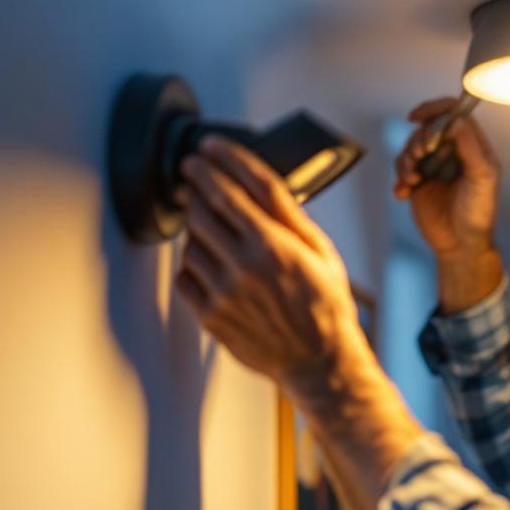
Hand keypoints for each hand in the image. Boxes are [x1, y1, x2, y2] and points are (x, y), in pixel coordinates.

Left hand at [173, 136, 375, 405]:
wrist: (318, 361)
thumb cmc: (325, 306)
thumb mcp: (321, 252)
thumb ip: (290, 217)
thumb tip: (261, 183)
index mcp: (277, 246)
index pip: (239, 188)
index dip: (220, 161)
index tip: (208, 148)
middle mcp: (246, 266)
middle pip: (206, 207)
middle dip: (196, 182)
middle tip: (192, 173)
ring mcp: (225, 292)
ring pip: (191, 240)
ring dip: (194, 223)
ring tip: (207, 221)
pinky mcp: (211, 314)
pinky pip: (185, 275)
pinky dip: (191, 261)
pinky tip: (208, 260)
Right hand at [393, 97, 499, 257]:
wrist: (461, 244)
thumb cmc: (478, 212)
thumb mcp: (482, 178)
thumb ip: (470, 148)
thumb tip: (456, 120)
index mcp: (471, 147)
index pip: (453, 114)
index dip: (435, 110)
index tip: (418, 117)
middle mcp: (451, 153)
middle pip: (427, 129)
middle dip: (419, 140)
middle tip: (421, 156)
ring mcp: (434, 167)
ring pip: (411, 147)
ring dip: (406, 160)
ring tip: (412, 180)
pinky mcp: (419, 182)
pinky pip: (401, 169)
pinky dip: (399, 179)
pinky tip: (403, 194)